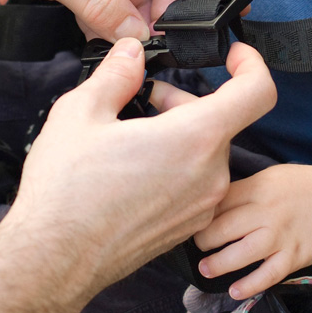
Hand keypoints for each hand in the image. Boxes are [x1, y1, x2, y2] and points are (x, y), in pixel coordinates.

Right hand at [0, 37, 276, 303]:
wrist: (54, 259)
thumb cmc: (67, 192)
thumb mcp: (82, 112)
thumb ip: (117, 73)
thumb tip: (132, 53)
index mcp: (195, 138)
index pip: (257, 92)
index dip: (251, 64)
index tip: (233, 55)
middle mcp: (210, 175)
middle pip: (220, 121)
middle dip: (182, 103)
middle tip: (139, 102)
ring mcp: (202, 206)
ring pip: (206, 153)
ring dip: (177, 136)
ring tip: (128, 139)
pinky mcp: (187, 227)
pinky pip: (195, 183)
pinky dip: (174, 167)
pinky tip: (131, 171)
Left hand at [192, 164, 311, 298]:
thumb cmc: (302, 186)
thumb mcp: (269, 176)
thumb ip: (243, 190)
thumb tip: (212, 204)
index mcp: (256, 189)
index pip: (218, 203)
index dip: (201, 216)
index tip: (193, 223)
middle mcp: (265, 213)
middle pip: (223, 229)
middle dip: (203, 240)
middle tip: (197, 246)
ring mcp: (279, 237)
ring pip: (241, 254)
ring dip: (219, 264)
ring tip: (206, 269)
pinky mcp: (293, 257)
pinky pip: (268, 275)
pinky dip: (250, 285)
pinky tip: (235, 291)